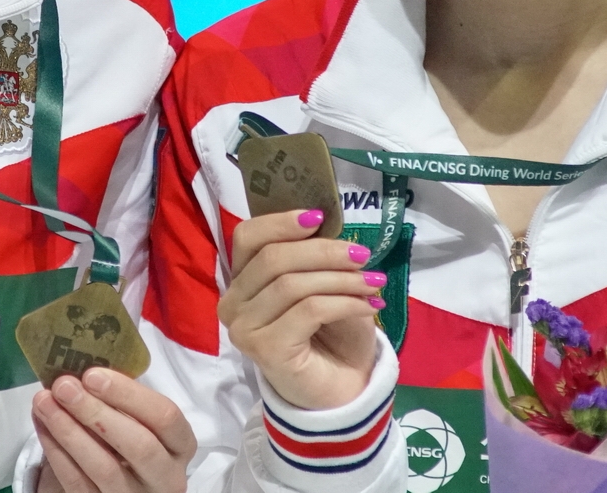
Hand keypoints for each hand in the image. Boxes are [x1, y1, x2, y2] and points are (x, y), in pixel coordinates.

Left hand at [32, 368, 195, 492]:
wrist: (125, 486)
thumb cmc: (132, 441)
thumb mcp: (140, 422)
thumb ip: (122, 400)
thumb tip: (82, 371)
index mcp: (180, 446)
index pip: (166, 417)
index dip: (129, 394)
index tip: (93, 374)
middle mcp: (166, 477)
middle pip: (138, 445)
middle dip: (96, 412)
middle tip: (64, 387)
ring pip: (104, 468)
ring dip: (69, 431)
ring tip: (44, 402)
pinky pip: (78, 484)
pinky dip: (56, 453)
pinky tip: (43, 426)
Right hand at [218, 207, 383, 409]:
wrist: (340, 388)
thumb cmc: (329, 331)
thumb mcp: (324, 282)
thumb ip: (314, 255)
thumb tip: (324, 223)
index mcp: (240, 280)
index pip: (247, 237)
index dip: (281, 222)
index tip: (319, 218)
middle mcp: (232, 303)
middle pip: (273, 259)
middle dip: (323, 252)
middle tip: (362, 255)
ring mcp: (244, 329)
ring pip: (292, 285)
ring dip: (340, 279)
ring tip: (373, 284)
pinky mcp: (265, 349)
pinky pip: (308, 311)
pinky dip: (343, 302)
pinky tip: (367, 307)